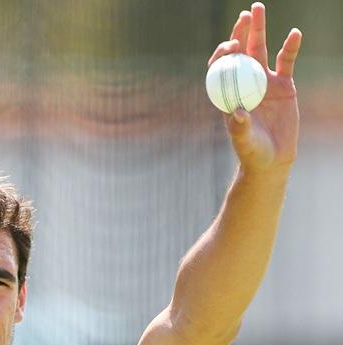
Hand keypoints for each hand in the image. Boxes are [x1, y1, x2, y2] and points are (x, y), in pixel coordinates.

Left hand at [208, 2, 301, 174]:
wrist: (272, 159)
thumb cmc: (252, 152)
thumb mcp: (244, 141)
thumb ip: (239, 127)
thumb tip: (235, 112)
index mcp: (229, 94)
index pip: (222, 69)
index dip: (224, 54)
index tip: (230, 46)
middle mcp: (244, 83)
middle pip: (240, 53)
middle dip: (240, 32)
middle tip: (244, 14)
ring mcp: (264, 82)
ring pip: (260, 51)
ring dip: (258, 30)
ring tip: (257, 9)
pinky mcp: (283, 85)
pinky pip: (287, 62)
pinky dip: (290, 47)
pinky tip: (294, 33)